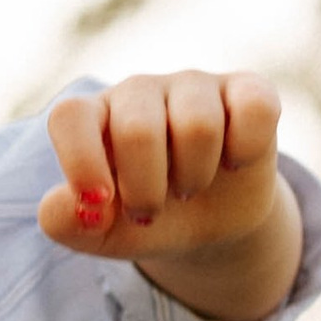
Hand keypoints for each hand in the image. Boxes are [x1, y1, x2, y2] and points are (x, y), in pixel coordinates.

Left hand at [36, 69, 299, 320]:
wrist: (209, 223)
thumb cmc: (144, 218)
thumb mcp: (101, 233)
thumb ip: (67, 222)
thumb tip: (68, 204)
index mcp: (93, 118)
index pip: (70, 117)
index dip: (81, 162)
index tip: (99, 204)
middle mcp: (139, 92)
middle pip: (138, 129)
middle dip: (147, 188)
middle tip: (151, 209)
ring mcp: (193, 86)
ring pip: (198, 124)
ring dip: (194, 176)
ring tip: (188, 186)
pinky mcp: (247, 90)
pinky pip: (253, 110)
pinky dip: (245, 151)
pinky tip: (234, 163)